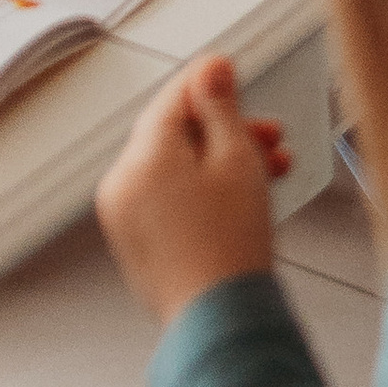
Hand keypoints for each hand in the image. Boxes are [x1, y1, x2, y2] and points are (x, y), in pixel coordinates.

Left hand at [96, 56, 288, 327]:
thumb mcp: (236, 158)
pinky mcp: (134, 242)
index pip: (173, 97)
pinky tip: (238, 199)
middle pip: (174, 134)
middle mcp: (121, 184)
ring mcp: (123, 217)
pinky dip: (199, 189)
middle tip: (267, 136)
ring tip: (265, 173)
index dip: (208, 81)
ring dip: (217, 161)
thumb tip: (210, 69)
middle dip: (224, 130)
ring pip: (173, 167)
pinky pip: (165, 197)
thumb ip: (220, 107)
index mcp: (141, 158)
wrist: (219, 317)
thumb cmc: (230, 243)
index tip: (232, 72)